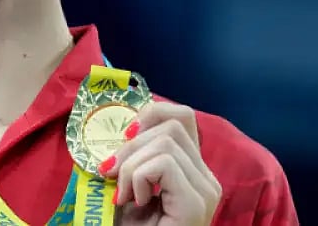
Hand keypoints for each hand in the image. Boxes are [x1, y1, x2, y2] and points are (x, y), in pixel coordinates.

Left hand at [99, 101, 221, 225]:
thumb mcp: (127, 183)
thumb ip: (131, 156)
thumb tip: (121, 124)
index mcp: (192, 169)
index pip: (183, 116)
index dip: (150, 114)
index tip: (125, 139)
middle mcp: (206, 177)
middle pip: (172, 125)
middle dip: (131, 144)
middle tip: (111, 173)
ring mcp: (206, 191)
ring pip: (165, 142)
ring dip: (130, 166)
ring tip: (124, 196)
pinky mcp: (197, 203)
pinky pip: (164, 163)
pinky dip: (138, 178)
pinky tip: (134, 202)